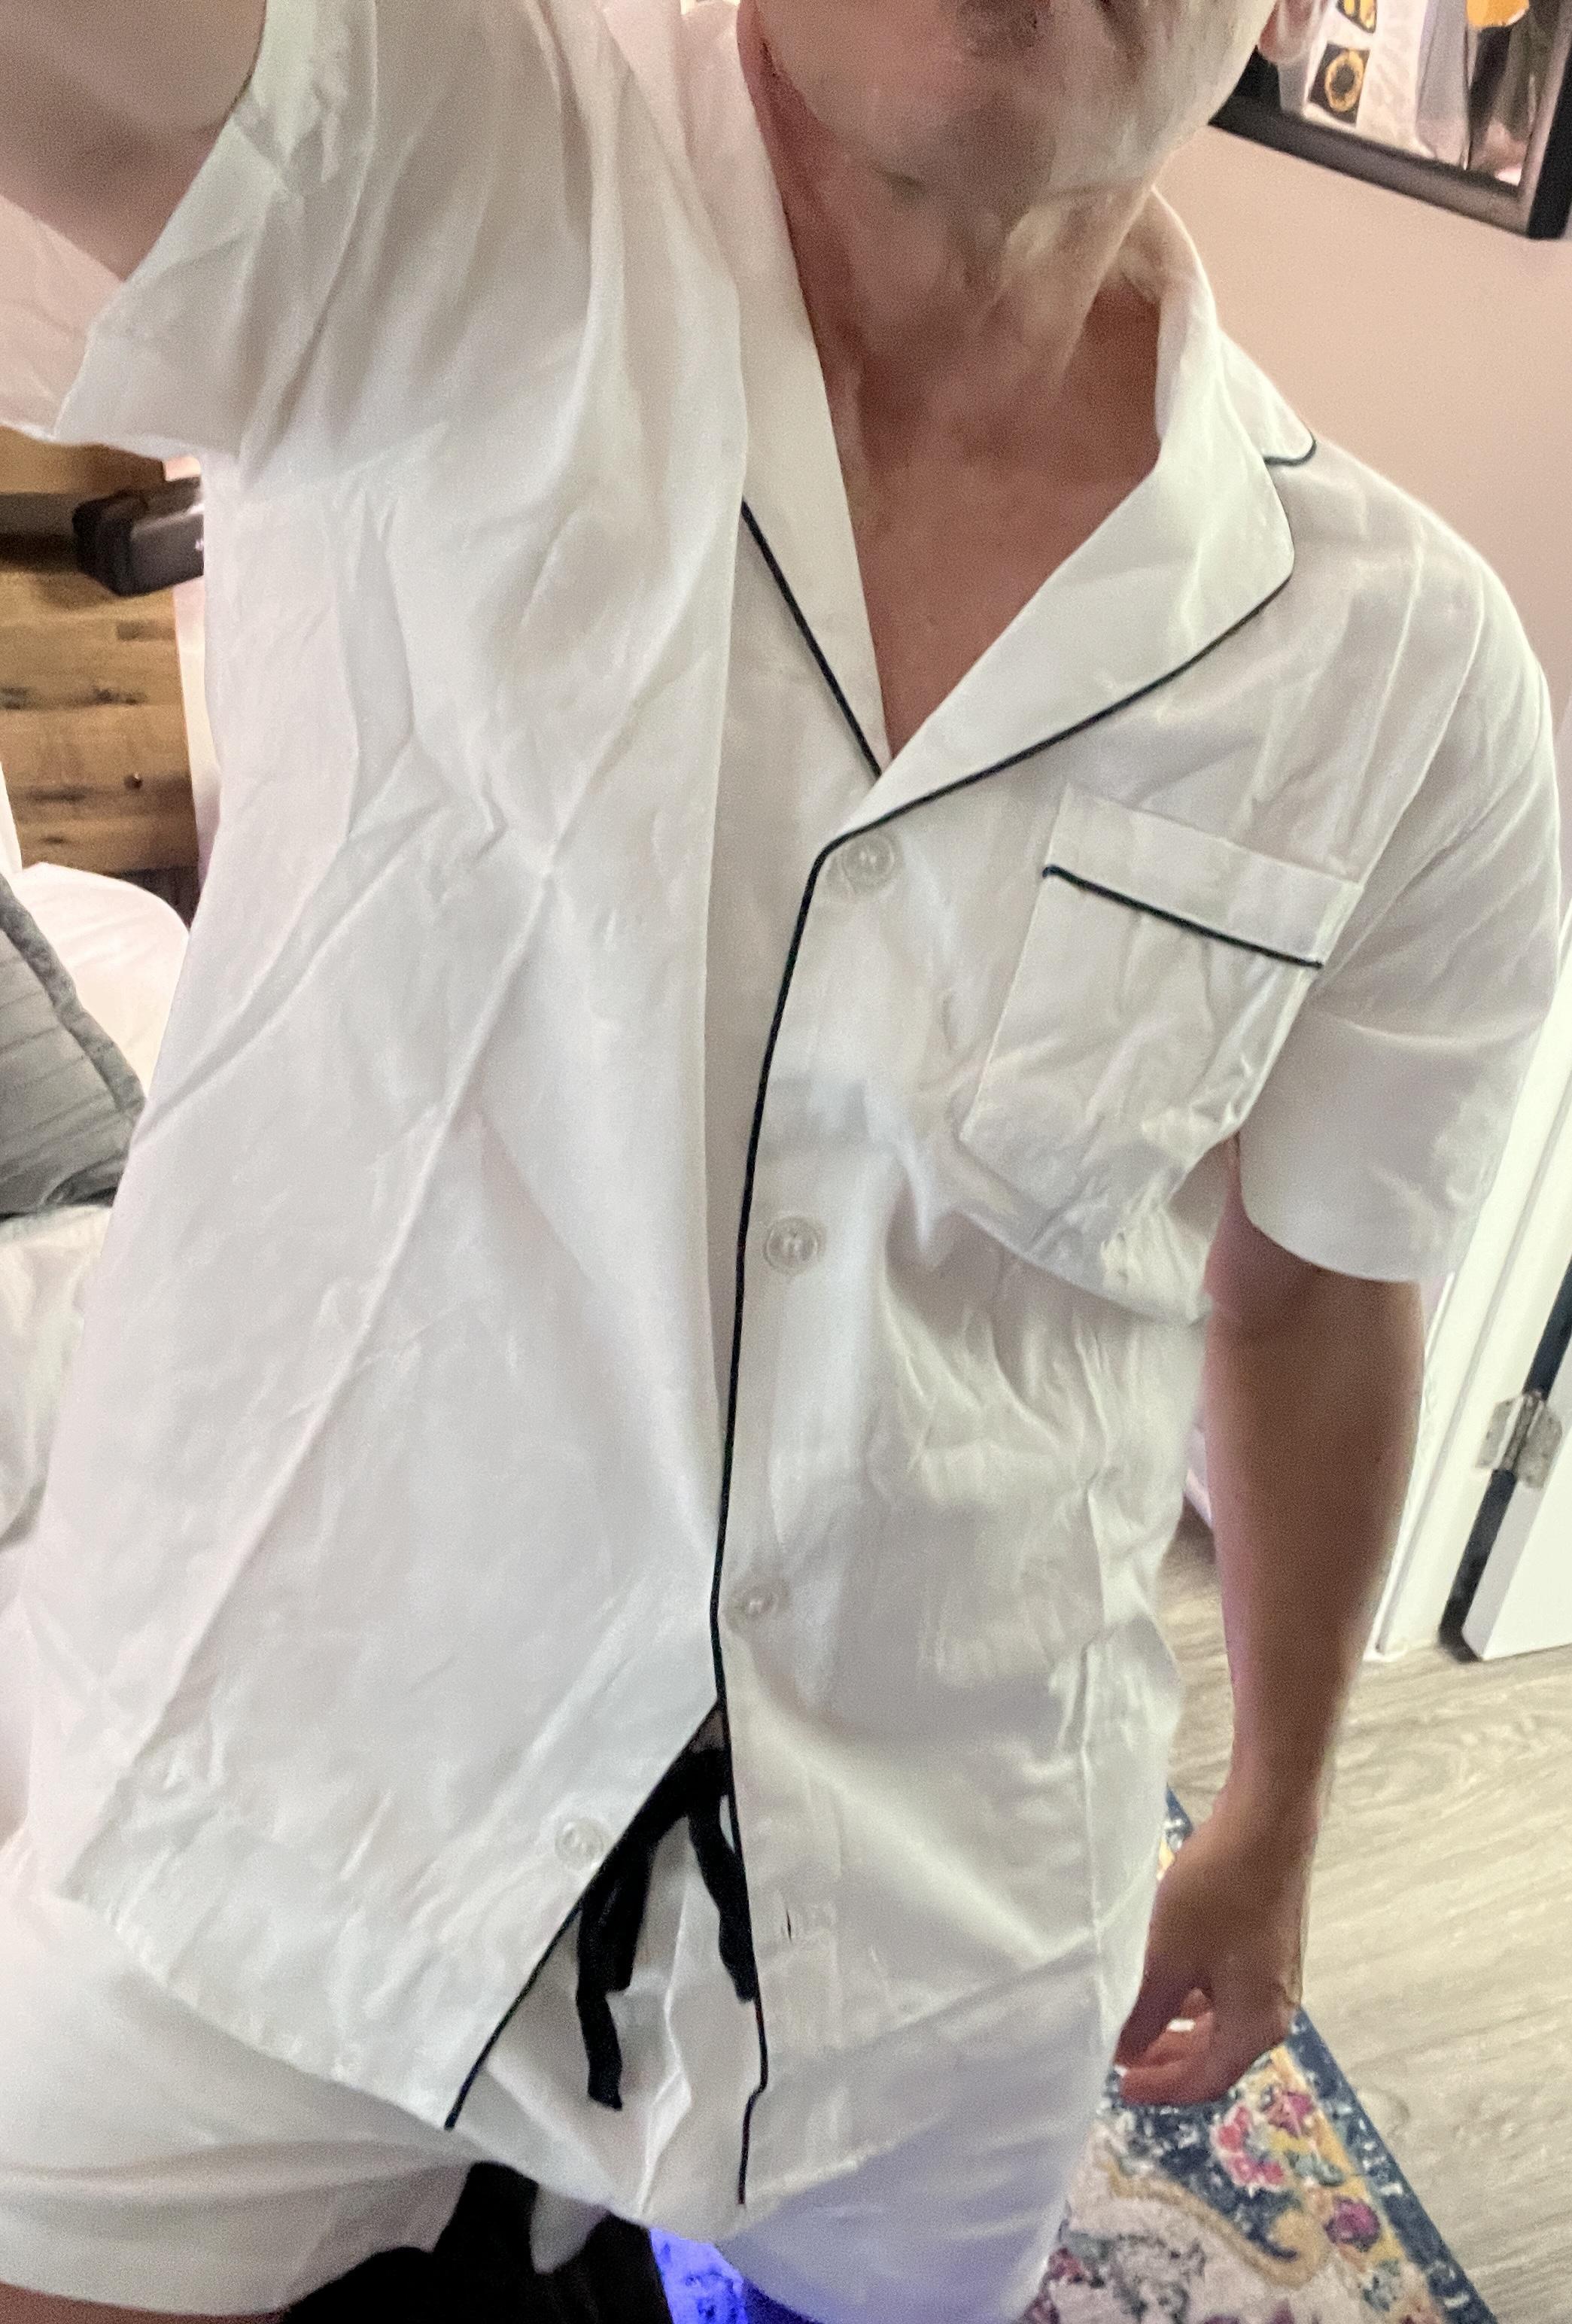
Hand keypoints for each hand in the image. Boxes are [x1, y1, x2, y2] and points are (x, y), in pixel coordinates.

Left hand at [1113, 1787, 1313, 2106]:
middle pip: (1216, 2054)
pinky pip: (1224, 1989)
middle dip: (1167, 2060)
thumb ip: (1144, 2011)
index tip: (1121, 2089)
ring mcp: (1272, 1975)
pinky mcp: (1265, 1945)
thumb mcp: (1169, 1955)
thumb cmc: (1218, 1892)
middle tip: (1123, 2061)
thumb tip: (1123, 2054)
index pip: (1206, 2079)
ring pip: (1219, 2020)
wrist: (1268, 1823)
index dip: (1162, 2088)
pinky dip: (1192, 1997)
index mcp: (1256, 2023)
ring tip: (1134, 2022)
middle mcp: (1274, 2008)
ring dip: (1177, 2027)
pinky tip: (1164, 1980)